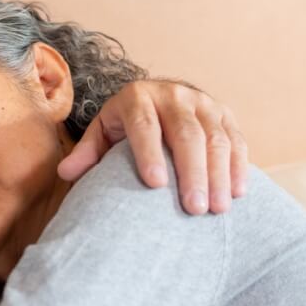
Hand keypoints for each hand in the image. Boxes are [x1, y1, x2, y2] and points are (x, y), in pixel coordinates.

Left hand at [57, 80, 248, 213]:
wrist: (160, 96)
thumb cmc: (126, 124)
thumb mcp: (104, 131)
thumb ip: (88, 151)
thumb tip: (66, 173)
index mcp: (137, 97)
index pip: (145, 125)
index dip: (150, 153)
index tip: (155, 185)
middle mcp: (173, 95)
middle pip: (186, 134)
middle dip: (192, 172)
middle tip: (194, 209)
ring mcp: (203, 103)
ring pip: (216, 138)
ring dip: (219, 175)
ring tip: (218, 210)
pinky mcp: (225, 114)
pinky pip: (236, 140)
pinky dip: (239, 167)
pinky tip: (238, 194)